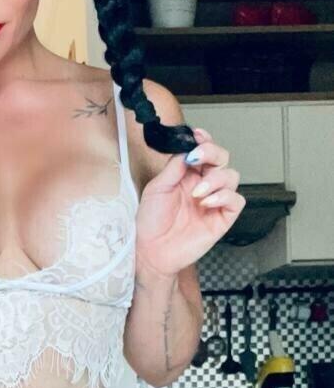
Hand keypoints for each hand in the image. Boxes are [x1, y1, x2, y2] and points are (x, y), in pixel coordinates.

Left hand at [135, 127, 244, 279]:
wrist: (151, 251)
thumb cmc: (150, 222)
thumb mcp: (157, 188)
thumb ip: (174, 167)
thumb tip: (187, 149)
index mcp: (187, 175)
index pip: (203, 151)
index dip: (204, 140)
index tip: (197, 136)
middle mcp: (203, 185)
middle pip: (222, 158)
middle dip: (213, 153)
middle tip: (198, 157)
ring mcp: (214, 201)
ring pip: (232, 177)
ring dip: (216, 179)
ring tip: (197, 193)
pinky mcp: (222, 218)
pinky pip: (236, 201)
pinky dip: (224, 197)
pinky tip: (207, 203)